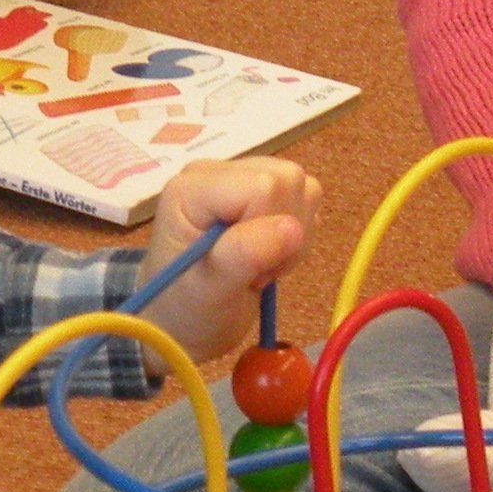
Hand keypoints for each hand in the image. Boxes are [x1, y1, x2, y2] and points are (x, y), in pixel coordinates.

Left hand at [138, 156, 323, 363]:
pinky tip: (269, 254)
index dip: (269, 226)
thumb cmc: (187, 308)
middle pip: (287, 180)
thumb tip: (292, 228)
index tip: (247, 267)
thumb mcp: (207, 290)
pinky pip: (306, 198)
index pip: (264, 185)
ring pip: (302, 187)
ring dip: (294, 236)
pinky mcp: (262, 190)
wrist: (186, 319)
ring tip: (259, 264)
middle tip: (254, 270)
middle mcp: (216, 172)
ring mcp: (241, 178)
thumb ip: (243, 256)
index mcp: (193, 186)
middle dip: (284, 232)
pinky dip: (298, 235)